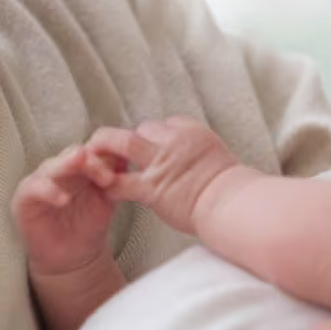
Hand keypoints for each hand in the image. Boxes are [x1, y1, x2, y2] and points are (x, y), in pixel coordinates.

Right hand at [11, 143, 123, 277]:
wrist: (72, 257)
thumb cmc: (89, 224)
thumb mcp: (106, 199)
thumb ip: (114, 178)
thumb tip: (128, 155)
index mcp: (80, 165)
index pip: (92, 149)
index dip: (106, 154)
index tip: (123, 163)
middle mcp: (59, 168)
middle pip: (74, 154)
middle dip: (90, 160)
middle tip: (105, 171)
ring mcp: (40, 180)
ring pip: (52, 166)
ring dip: (67, 166)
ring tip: (81, 166)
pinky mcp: (24, 198)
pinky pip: (33, 188)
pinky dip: (48, 190)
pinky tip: (63, 199)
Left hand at [85, 116, 242, 234]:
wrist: (235, 205)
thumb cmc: (234, 192)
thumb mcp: (219, 159)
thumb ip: (201, 155)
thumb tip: (198, 162)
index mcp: (194, 134)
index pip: (167, 124)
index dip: (156, 135)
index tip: (152, 146)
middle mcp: (176, 142)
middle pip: (144, 128)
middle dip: (130, 138)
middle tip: (115, 147)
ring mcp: (163, 163)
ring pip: (124, 142)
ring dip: (106, 146)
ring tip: (95, 156)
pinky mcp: (153, 188)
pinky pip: (121, 182)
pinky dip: (108, 184)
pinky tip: (103, 189)